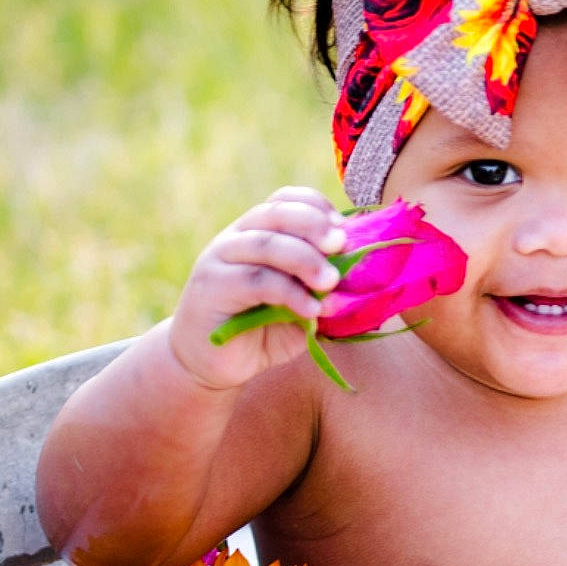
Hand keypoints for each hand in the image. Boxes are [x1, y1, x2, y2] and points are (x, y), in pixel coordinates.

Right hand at [165, 186, 346, 390]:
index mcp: (257, 231)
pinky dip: (290, 293)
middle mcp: (236, 238)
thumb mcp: (299, 306)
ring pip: (267, 244)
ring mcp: (219, 260)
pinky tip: (311, 310)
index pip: (285, 200)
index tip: (344, 229)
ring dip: (306, 259)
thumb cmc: (260, 332)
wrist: (210, 365)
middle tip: (341, 246)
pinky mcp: (211, 288)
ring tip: (331, 282)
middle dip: (314, 226)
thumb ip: (320, 289)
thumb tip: (355, 277)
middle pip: (277, 214)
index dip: (316, 207)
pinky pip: (256, 281)